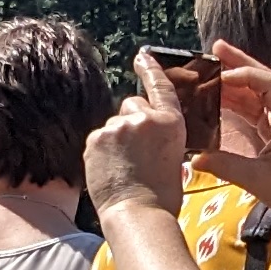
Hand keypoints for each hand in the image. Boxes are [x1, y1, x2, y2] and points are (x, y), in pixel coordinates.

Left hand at [86, 58, 194, 217]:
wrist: (137, 213)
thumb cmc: (162, 196)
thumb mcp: (174, 157)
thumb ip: (159, 136)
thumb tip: (144, 131)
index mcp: (170, 122)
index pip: (160, 85)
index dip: (150, 68)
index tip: (141, 56)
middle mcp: (144, 117)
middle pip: (132, 104)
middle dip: (132, 121)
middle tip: (136, 151)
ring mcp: (117, 126)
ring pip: (114, 124)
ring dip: (116, 138)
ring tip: (124, 167)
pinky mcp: (96, 138)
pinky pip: (99, 138)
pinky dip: (102, 150)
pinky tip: (110, 170)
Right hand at [198, 44, 270, 221]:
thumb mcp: (258, 180)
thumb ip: (225, 167)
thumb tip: (194, 159)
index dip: (247, 75)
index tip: (223, 76)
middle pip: (263, 79)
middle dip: (239, 62)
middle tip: (215, 47)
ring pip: (256, 91)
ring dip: (234, 80)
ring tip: (209, 68)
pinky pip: (253, 107)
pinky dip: (235, 100)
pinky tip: (216, 95)